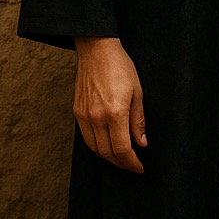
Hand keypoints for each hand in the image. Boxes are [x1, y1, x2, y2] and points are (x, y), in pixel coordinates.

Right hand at [73, 36, 147, 172]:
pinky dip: (97, 146)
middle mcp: (96, 117)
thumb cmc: (121, 67)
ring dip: (108, 157)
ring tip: (122, 158)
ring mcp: (84, 116)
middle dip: (121, 163)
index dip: (131, 162)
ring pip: (94, 148)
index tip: (139, 167)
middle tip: (133, 165)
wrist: (96, 51)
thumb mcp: (137, 92)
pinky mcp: (77, 112)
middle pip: (107, 152)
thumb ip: (138, 120)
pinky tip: (107, 145)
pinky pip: (86, 137)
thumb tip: (141, 143)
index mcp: (114, 113)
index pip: (122, 149)